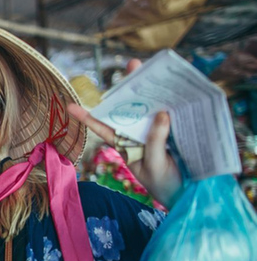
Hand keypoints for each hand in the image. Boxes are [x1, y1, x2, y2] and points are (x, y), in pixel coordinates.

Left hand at [66, 59, 182, 207]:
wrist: (190, 195)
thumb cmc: (165, 184)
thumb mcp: (154, 165)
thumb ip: (154, 141)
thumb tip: (161, 112)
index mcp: (126, 146)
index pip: (104, 128)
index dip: (88, 117)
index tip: (70, 105)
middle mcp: (138, 136)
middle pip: (129, 110)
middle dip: (129, 88)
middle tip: (133, 64)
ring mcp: (156, 132)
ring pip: (149, 108)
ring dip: (150, 90)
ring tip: (151, 69)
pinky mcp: (175, 132)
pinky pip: (170, 114)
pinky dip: (171, 101)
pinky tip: (173, 88)